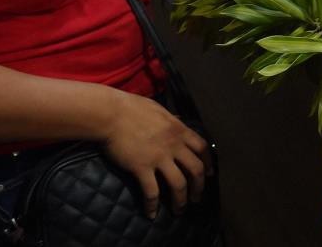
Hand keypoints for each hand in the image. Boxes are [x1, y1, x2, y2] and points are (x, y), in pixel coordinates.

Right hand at [102, 93, 210, 217]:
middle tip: (196, 198)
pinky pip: (152, 192)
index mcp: (179, 130)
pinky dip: (152, 206)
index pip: (202, 147)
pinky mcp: (142, 168)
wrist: (111, 114)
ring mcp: (159, 157)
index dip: (208, 162)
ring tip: (179, 210)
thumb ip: (172, 120)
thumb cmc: (132, 108)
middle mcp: (174, 145)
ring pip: (179, 184)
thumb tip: (179, 122)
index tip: (209, 174)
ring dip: (181, 200)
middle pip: (196, 169)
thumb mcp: (159, 110)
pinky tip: (151, 214)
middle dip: (199, 187)